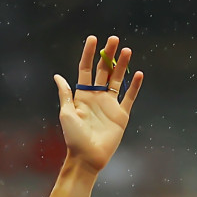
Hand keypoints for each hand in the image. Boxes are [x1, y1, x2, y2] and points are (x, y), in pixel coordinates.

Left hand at [54, 36, 142, 173]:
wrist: (88, 157)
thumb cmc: (74, 138)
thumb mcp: (67, 113)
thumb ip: (65, 94)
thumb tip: (58, 76)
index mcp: (82, 95)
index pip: (86, 69)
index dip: (89, 54)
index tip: (93, 39)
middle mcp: (97, 97)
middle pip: (104, 71)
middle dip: (108, 55)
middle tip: (114, 39)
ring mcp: (110, 105)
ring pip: (117, 80)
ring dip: (122, 66)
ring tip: (127, 50)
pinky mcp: (121, 115)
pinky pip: (129, 97)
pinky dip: (134, 86)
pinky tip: (138, 74)